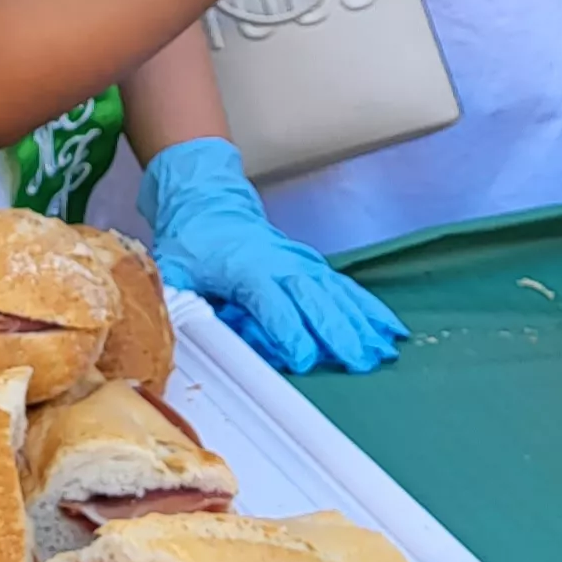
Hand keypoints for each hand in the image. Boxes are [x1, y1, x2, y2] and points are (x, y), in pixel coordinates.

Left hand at [144, 138, 405, 373]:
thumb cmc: (192, 239)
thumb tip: (175, 326)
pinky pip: (343, 288)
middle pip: (314, 299)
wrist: (208, 200)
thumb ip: (176, 297)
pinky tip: (388, 329)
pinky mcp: (310, 266)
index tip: (302, 358)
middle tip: (359, 361)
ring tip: (383, 350)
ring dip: (360, 322)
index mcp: (245, 266)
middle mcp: (280, 264)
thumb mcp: (173, 266)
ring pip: (335, 294)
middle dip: (337, 331)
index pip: (270, 301)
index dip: (287, 329)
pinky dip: (368, 308)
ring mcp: (299, 263)